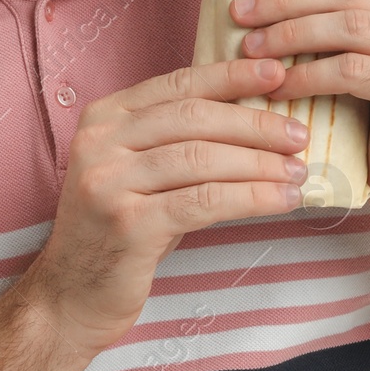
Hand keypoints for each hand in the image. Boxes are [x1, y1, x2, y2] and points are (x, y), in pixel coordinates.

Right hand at [25, 57, 311, 356]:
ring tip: (298, 172)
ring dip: (260, 164)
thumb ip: (178, 141)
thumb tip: (255, 119)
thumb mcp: (139, 174)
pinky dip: (251, 197)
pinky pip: (204, 201)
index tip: (277, 74)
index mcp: (104, 117)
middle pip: (194, 118)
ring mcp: (109, 182)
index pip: (178, 84)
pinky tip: (281, 200)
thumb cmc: (119, 232)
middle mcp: (100, 143)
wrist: (71, 296)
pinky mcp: (129, 224)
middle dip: (255, 124)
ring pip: (203, 158)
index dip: (231, 76)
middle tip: (298, 136)